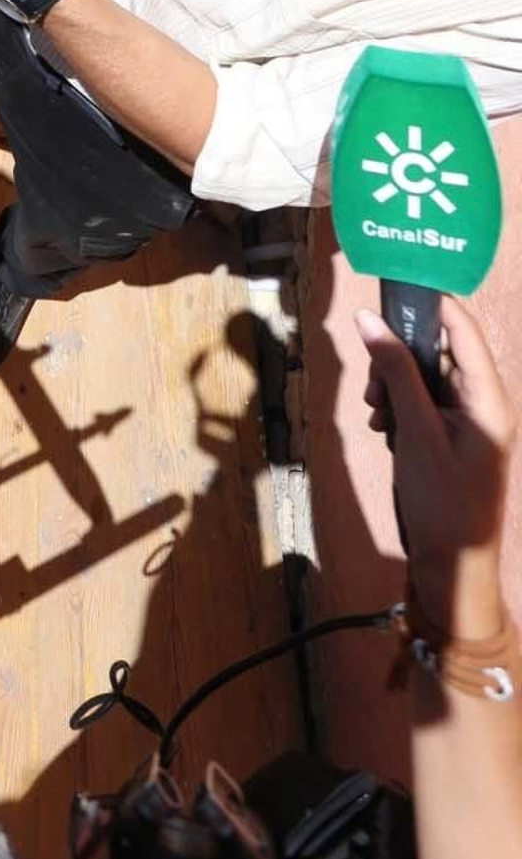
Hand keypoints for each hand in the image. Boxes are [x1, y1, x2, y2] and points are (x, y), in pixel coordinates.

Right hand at [357, 297, 514, 636]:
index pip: (461, 327)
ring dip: (394, 383)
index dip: (427, 303)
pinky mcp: (454, 436)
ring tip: (376, 412)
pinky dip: (399, 405)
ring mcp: (470, 420)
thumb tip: (369, 319)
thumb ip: (396, 371)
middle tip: (372, 384)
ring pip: (425, 374)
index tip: (385, 291)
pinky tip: (383, 424)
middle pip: (438, 349)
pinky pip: (424, 400)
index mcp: (489, 397)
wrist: (454, 567)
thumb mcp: (416, 432)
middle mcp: (485, 402)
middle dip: (398, 356)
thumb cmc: (442, 501)